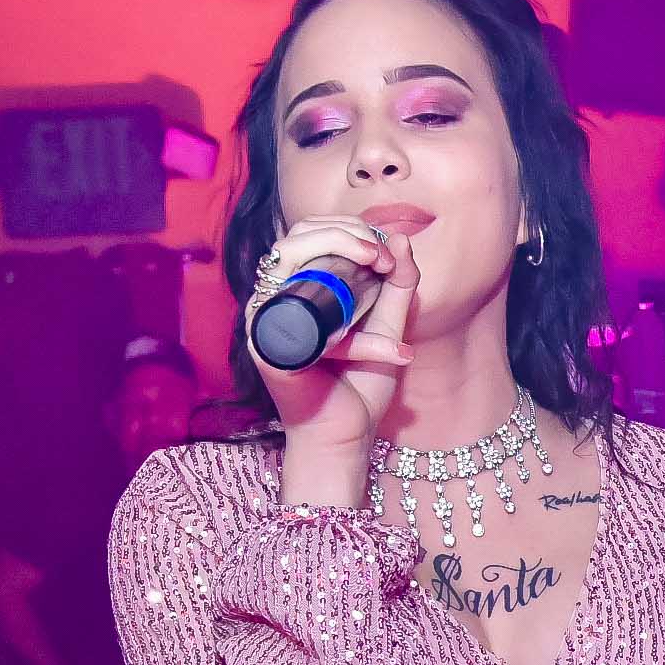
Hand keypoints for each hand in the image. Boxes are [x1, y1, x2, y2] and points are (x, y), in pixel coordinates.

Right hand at [249, 217, 418, 465]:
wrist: (347, 435)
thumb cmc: (359, 385)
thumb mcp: (388, 327)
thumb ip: (397, 286)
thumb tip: (401, 238)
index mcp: (300, 291)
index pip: (312, 235)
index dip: (351, 229)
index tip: (390, 250)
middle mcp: (276, 299)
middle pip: (296, 235)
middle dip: (345, 231)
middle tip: (383, 252)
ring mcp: (264, 319)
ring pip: (286, 254)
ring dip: (336, 245)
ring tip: (375, 260)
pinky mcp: (264, 343)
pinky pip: (287, 302)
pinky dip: (323, 291)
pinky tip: (352, 295)